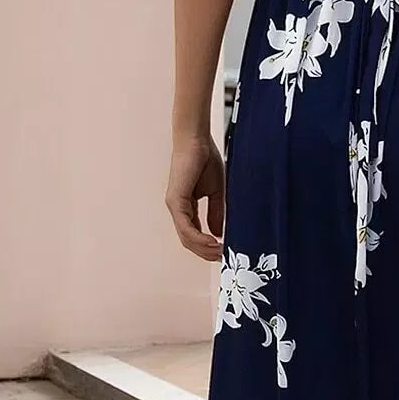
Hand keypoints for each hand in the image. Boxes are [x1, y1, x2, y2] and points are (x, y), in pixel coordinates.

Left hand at [166, 134, 224, 259]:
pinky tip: (213, 242)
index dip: (208, 246)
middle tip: (223, 258)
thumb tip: (218, 234)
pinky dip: (199, 238)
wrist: (197, 141)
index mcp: (186, 207)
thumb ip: (215, 213)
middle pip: (188, 241)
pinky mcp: (176, 201)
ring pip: (186, 238)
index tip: (224, 251)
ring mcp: (174, 206)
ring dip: (204, 249)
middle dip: (206, 252)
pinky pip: (186, 227)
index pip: (194, 234)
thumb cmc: (205, 160)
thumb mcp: (216, 192)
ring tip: (220, 253)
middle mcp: (177, 209)